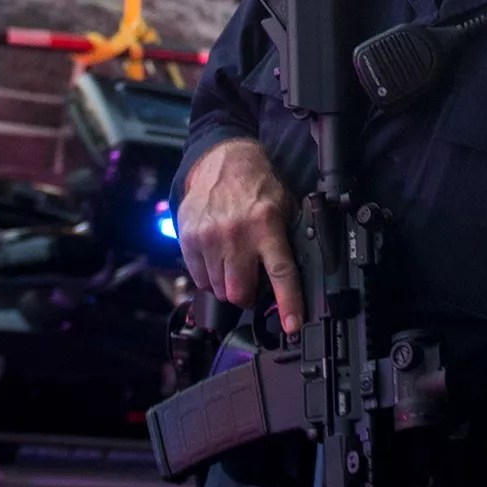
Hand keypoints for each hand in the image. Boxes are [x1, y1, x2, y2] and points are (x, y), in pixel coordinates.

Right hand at [178, 136, 300, 315]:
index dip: (288, 304)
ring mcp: (209, 238)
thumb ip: (287, 240)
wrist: (221, 160)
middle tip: (253, 287)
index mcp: (266, 226)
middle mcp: (236, 235)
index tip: (292, 326)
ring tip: (234, 266)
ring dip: (228, 286)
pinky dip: (209, 278)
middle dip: (248, 298)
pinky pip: (199, 279)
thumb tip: (297, 276)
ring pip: (218, 289)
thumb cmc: (256, 186)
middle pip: (240, 292)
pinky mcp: (189, 239)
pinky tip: (217, 261)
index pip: (280, 273)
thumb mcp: (283, 208)